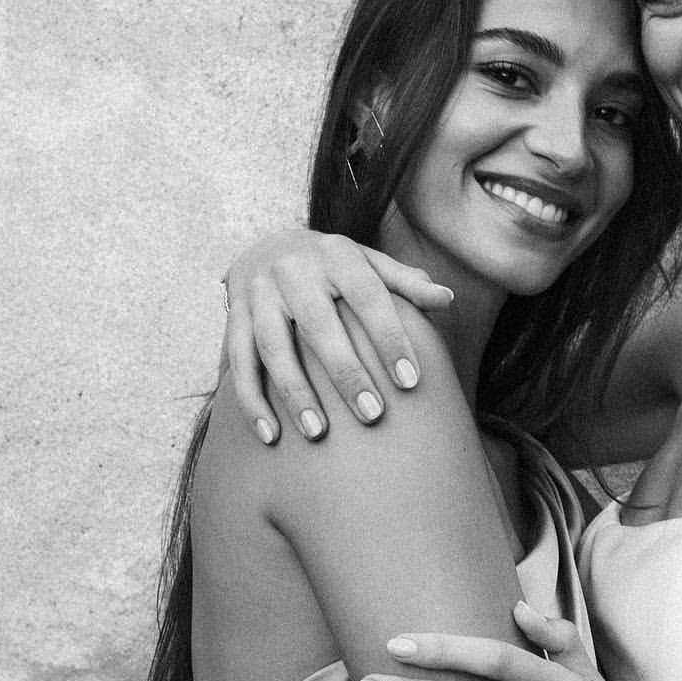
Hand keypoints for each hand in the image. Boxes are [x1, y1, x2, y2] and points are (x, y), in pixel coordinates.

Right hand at [222, 229, 452, 443]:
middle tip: (372, 415)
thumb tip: (447, 299)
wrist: (266, 244)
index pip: (368, 296)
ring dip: (294, 392)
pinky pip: (237, 362)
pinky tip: (270, 435)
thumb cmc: (335, 268)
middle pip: (318, 324)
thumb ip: (406, 282)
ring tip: (318, 434)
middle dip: (345, 372)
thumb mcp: (369, 264)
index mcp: (336, 255)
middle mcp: (293, 270)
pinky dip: (250, 400)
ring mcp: (258, 293)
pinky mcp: (234, 316)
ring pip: (272, 346)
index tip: (410, 382)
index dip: (390, 338)